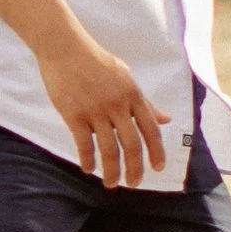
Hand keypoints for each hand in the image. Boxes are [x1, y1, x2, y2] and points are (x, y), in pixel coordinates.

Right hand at [38, 26, 167, 185]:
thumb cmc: (96, 61)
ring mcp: (96, 111)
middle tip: (134, 184)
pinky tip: (89, 169)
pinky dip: (88, 160)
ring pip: (109, 149)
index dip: (156, 151)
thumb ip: (144, 102)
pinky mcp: (74, 115)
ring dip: (111, 171)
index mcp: (132, 94)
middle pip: (132, 145)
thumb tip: (165, 119)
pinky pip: (84, 144)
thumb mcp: (125, 77)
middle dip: (135, 169)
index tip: (158, 168)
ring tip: (111, 184)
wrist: (65, 48)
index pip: (150, 129)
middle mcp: (117, 105)